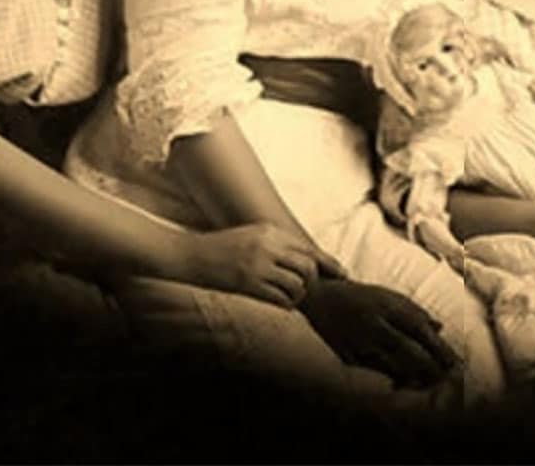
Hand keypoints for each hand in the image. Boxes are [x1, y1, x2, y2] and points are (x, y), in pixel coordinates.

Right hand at [182, 223, 345, 308]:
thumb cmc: (222, 247)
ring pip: (297, 285)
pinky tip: (281, 303)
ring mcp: (258, 266)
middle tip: (305, 288)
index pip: (307, 248)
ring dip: (298, 294)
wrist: (191, 255)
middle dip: (311, 281)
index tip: (342, 274)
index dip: (328, 263)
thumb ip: (275, 243)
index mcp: (269, 231)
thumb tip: (301, 258)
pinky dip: (286, 303)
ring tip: (290, 296)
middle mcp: (268, 246)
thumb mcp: (251, 236)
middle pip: (307, 267)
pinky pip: (279, 298)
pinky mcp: (248, 284)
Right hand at [300, 279, 457, 388]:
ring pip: (392, 364)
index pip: (420, 329)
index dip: (439, 347)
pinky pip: (372, 371)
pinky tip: (402, 384)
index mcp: (386, 305)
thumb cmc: (359, 296)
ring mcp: (359, 340)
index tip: (455, 362)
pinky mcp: (347, 354)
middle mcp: (374, 322)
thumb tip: (439, 326)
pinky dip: (389, 377)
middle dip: (430, 366)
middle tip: (446, 378)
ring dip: (413, 375)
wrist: (320, 296)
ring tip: (429, 383)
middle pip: (408, 349)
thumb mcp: (387, 295)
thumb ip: (413, 310)